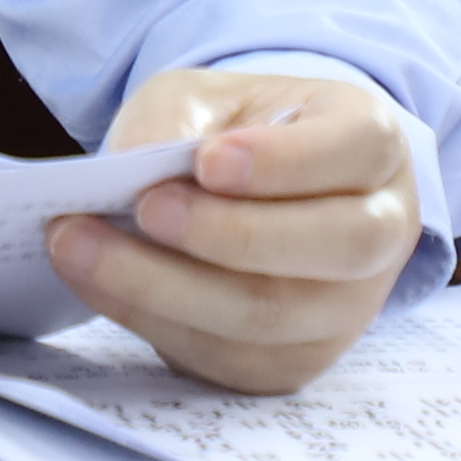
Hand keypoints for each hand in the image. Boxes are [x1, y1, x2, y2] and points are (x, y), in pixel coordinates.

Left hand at [46, 68, 427, 394]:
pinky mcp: (296, 362)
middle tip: (144, 208)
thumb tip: (132, 166)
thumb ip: (175, 118)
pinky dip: (153, 320)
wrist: (253, 193)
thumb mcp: (205, 98)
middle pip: (331, 246)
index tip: (207, 161)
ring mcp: (346, 309)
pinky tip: (98, 282)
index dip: (284, 163)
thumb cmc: (237, 134)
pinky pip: (228, 355)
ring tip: (80, 246)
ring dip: (166, 286)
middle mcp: (381, 232)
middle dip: (228, 234)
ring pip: (270, 315)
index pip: (353, 153)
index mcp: (372, 147)